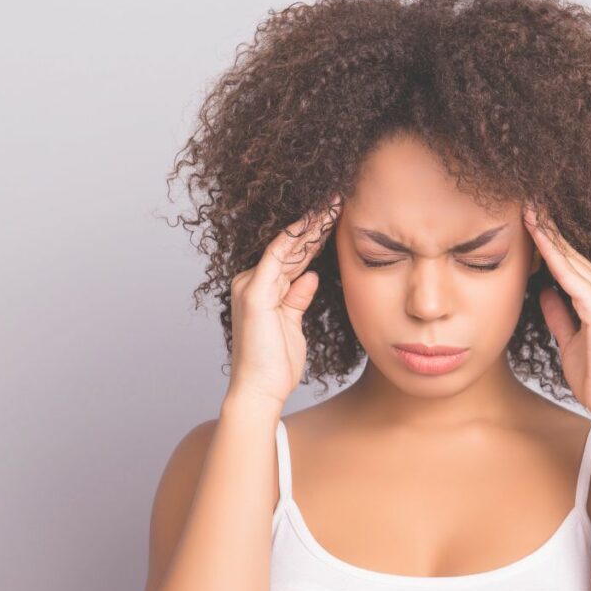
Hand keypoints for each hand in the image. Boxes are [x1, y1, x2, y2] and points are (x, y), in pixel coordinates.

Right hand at [227, 194, 341, 407]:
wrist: (259, 391)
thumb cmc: (275, 365)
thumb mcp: (293, 325)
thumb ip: (297, 298)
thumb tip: (310, 277)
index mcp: (261, 288)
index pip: (293, 255)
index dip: (315, 235)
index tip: (338, 216)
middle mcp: (252, 281)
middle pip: (291, 246)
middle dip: (316, 222)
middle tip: (339, 199)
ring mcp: (250, 285)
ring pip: (286, 245)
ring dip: (311, 223)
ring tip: (334, 203)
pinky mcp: (255, 293)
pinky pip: (278, 257)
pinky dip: (297, 238)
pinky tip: (314, 221)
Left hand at [523, 203, 590, 420]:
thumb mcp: (569, 340)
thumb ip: (559, 315)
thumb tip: (544, 293)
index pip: (569, 261)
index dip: (548, 240)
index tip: (527, 219)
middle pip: (570, 252)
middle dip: (546, 227)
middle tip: (524, 201)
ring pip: (570, 258)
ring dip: (547, 233)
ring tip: (526, 209)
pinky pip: (570, 275)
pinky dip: (553, 254)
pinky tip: (537, 237)